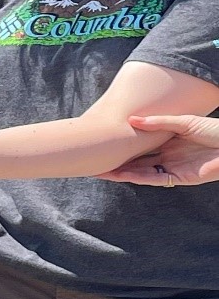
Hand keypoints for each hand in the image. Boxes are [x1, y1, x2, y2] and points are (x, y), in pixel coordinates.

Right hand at [97, 115, 218, 185]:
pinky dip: (141, 177)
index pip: (137, 147)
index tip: (100, 144)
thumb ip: (156, 123)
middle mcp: (167, 156)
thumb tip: (131, 120)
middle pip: (135, 162)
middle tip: (92, 161)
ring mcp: (173, 167)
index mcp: (166, 142)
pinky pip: (158, 178)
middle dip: (114, 163)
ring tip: (102, 171)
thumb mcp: (182, 122)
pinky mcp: (183, 178)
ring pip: (142, 172)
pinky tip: (126, 176)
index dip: (119, 147)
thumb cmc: (214, 129)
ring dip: (123, 173)